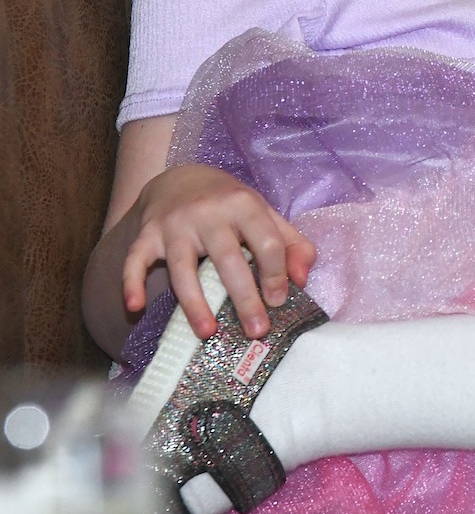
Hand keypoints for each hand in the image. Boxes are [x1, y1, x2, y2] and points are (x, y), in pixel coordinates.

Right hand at [121, 165, 315, 341]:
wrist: (181, 179)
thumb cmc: (230, 206)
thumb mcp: (264, 214)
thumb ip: (291, 243)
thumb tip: (303, 278)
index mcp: (244, 205)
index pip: (266, 241)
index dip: (276, 273)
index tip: (279, 302)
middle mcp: (209, 212)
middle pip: (229, 259)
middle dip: (244, 297)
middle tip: (256, 330)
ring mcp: (175, 224)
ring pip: (183, 268)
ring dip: (195, 303)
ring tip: (208, 334)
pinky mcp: (147, 235)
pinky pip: (135, 261)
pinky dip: (131, 283)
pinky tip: (134, 308)